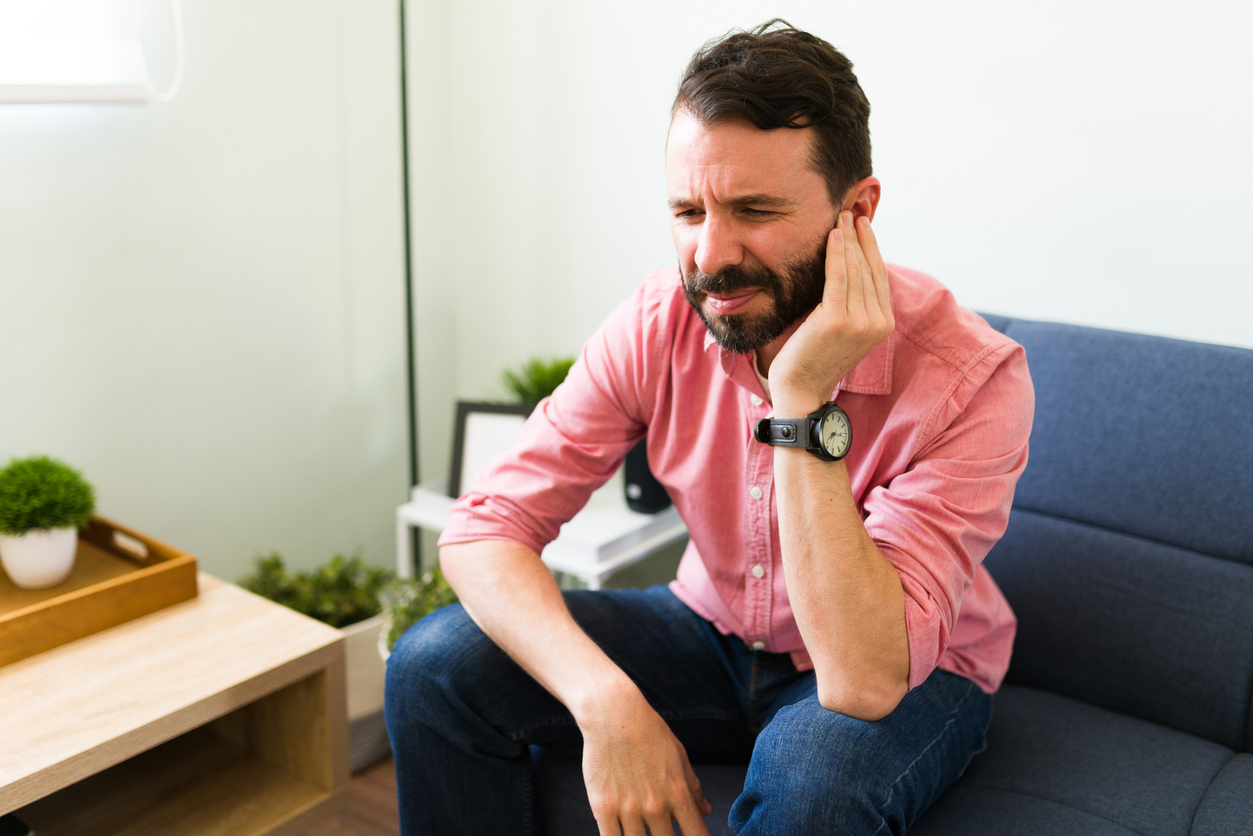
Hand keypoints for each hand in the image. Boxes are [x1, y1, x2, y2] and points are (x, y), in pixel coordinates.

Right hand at [578, 686, 711, 835]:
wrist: (613, 714)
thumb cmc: (649, 733)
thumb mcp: (679, 757)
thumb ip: (693, 788)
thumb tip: (706, 811)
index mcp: (679, 794)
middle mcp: (656, 806)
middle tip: (662, 833)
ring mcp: (629, 810)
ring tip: (642, 830)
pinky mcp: (603, 809)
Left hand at [769, 211, 892, 412]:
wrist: (801, 388)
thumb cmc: (814, 356)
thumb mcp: (842, 327)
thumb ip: (852, 302)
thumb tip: (849, 266)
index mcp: (883, 324)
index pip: (879, 276)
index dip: (871, 247)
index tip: (862, 224)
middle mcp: (878, 323)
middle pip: (870, 269)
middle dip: (860, 237)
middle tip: (850, 211)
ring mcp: (860, 322)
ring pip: (855, 270)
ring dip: (848, 239)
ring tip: (840, 217)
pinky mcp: (838, 319)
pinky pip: (838, 277)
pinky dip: (837, 253)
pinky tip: (833, 235)